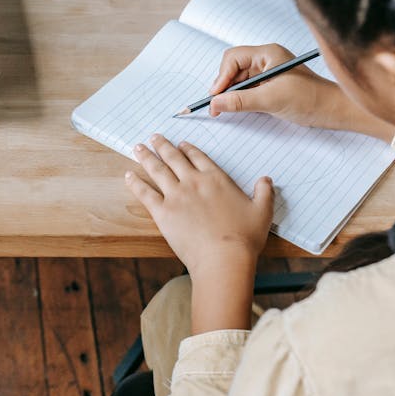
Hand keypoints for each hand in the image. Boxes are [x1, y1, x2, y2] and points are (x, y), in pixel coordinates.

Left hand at [125, 134, 272, 332]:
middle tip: (153, 137)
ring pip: (157, 170)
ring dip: (146, 157)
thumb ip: (264, 193)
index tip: (181, 143)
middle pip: (174, 158)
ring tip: (137, 147)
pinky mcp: (162, 212)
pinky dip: (135, 183)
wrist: (223, 258)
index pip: (198, 157)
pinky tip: (128, 175)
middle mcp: (193, 182)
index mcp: (216, 179)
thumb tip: (266, 180)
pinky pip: (145, 193)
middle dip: (162, 145)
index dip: (188, 149)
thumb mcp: (262, 212)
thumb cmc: (244, 237)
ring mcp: (176, 196)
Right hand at [207, 44, 394, 141]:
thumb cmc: (311, 99)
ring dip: (230, 94)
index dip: (221, 77)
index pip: (233, 59)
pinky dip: (239, 98)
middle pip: (232, 69)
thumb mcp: (272, 100)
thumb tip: (215, 103)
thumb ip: (241, 101)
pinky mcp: (269, 85)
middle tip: (217, 106)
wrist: (334, 111)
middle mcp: (266, 59)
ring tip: (225, 109)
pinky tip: (237, 108)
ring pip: (237, 80)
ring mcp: (267, 72)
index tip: (216, 96)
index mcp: (268, 53)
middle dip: (223, 87)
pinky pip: (246, 89)